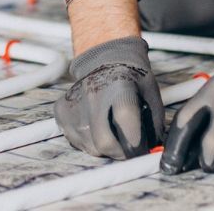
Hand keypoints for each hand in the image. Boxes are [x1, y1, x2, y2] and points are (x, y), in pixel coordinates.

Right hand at [54, 36, 164, 158]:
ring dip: (104, 147)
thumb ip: (152, 130)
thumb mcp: (152, 100)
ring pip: (90, 147)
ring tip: (111, 128)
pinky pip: (76, 141)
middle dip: (120, 152)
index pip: (128, 126)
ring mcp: (74, 104)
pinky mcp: (61, 112)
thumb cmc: (133, 81)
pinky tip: (96, 124)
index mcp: (121, 89)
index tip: (142, 150)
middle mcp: (93, 96)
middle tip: (127, 146)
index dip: (137, 146)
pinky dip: (89, 140)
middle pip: (105, 143)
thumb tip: (150, 154)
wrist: (107, 59)